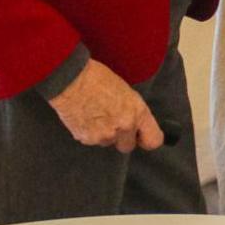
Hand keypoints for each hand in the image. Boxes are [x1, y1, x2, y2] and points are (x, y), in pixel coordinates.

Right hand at [46, 60, 162, 152]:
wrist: (70, 80)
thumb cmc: (97, 78)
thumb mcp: (125, 92)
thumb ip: (133, 111)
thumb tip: (134, 123)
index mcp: (137, 113)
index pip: (153, 141)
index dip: (146, 139)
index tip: (141, 137)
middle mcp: (124, 127)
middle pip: (128, 147)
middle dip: (121, 138)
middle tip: (112, 123)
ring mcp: (105, 136)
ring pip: (107, 143)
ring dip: (103, 134)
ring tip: (95, 115)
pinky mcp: (87, 139)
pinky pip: (91, 140)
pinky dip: (88, 132)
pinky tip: (85, 117)